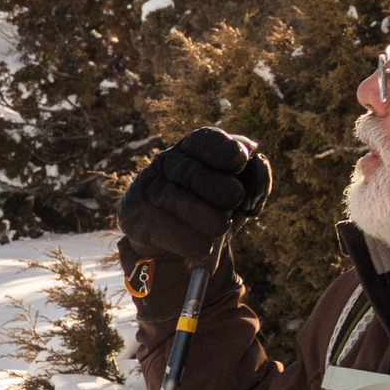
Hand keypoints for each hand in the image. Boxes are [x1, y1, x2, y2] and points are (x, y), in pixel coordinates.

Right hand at [115, 130, 272, 279]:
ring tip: (221, 230)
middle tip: (235, 200)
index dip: (223, 149)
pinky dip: (185, 239)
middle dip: (218, 187)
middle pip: (191, 171)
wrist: (178, 250)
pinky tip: (202, 248)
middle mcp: (167, 162)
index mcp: (194, 151)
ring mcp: (147, 186)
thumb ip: (254, 183)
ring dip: (203, 215)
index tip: (239, 162)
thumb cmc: (214, 215)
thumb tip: (257, 161)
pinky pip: (160, 225)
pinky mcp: (132, 213)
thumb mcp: (240, 201)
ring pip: (175, 197)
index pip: (205, 140)